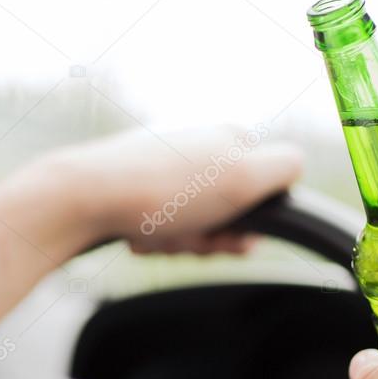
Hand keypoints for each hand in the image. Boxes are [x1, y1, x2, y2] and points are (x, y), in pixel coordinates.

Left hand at [36, 124, 302, 254]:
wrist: (83, 197)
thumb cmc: (164, 190)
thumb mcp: (243, 176)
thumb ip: (285, 168)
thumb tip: (294, 168)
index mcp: (228, 136)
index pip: (265, 188)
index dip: (252, 220)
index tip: (234, 236)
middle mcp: (198, 145)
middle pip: (227, 212)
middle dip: (211, 237)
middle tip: (189, 238)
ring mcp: (164, 164)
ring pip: (193, 223)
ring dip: (181, 241)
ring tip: (157, 236)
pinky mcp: (132, 186)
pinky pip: (159, 225)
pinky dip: (153, 238)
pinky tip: (137, 237)